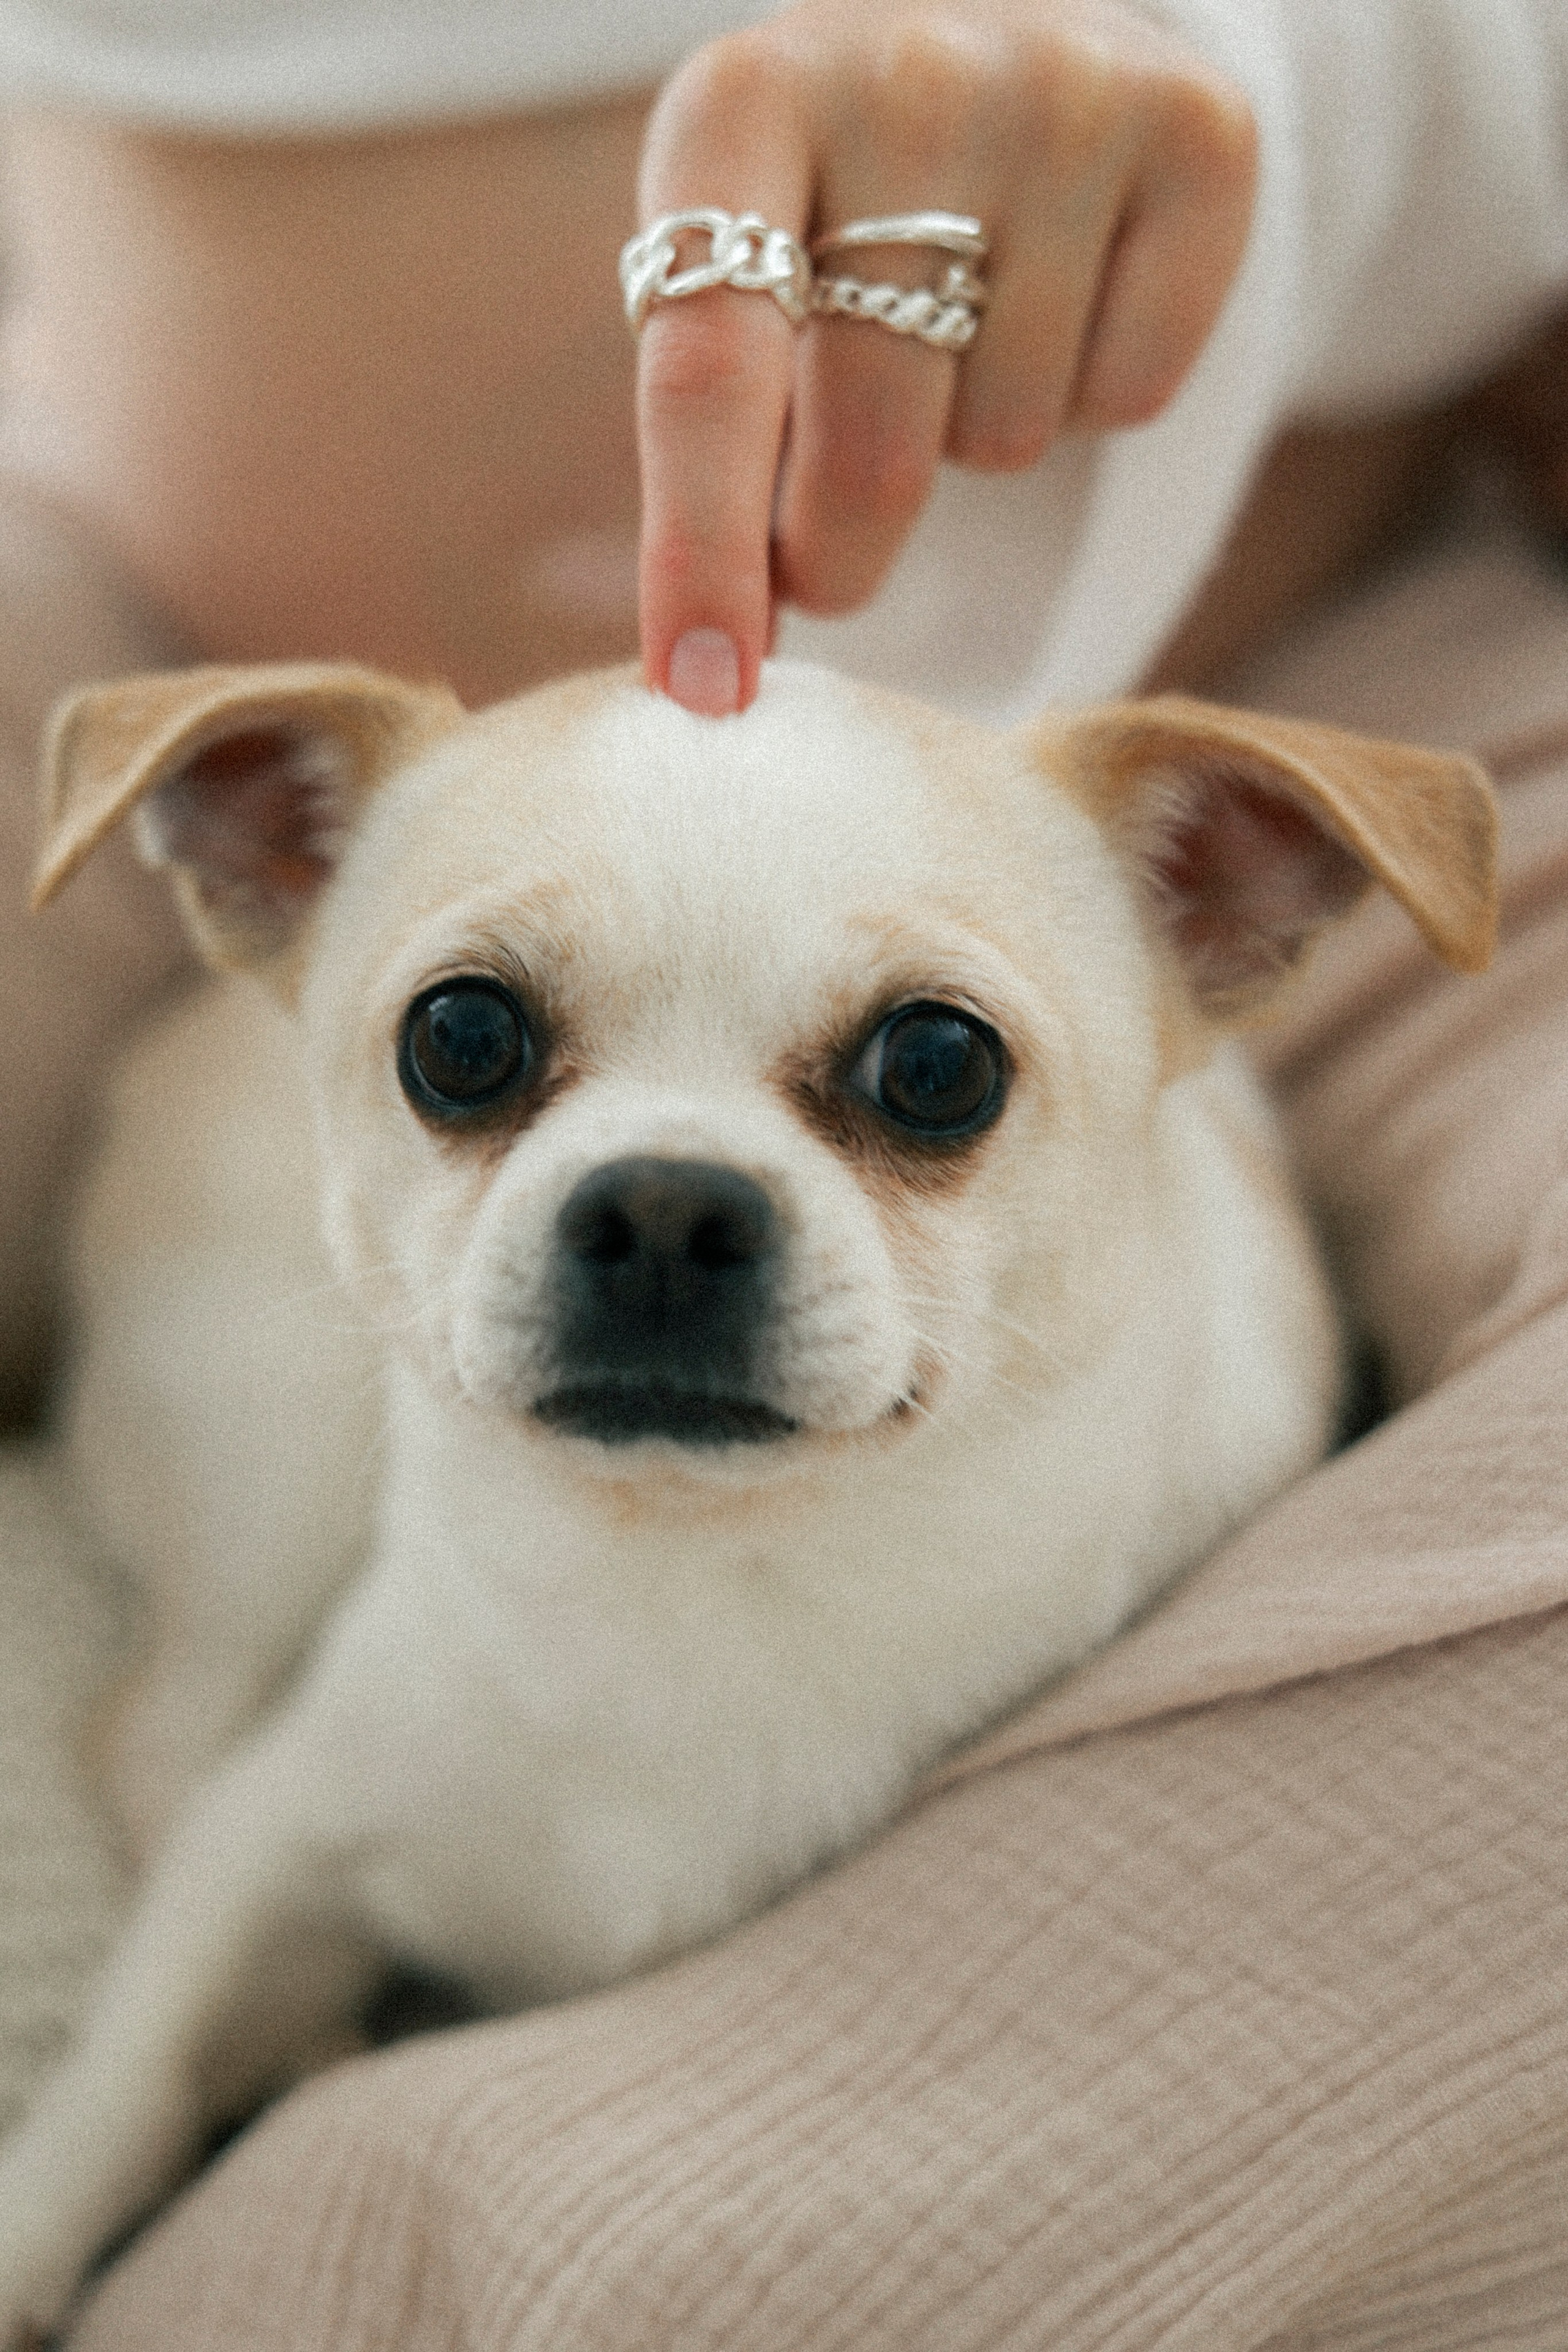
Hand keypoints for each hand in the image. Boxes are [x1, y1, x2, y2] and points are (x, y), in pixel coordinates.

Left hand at [634, 0, 1256, 713]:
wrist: (1007, 29)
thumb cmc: (838, 199)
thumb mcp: (743, 268)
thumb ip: (718, 443)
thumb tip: (711, 669)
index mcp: (740, 108)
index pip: (711, 371)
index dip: (702, 550)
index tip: (701, 689)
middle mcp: (904, 75)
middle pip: (873, 443)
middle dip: (838, 550)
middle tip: (825, 556)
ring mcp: (1065, 94)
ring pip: (1010, 436)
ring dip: (975, 438)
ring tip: (966, 330)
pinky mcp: (1201, 133)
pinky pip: (1131, 399)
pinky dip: (1091, 395)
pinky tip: (1063, 303)